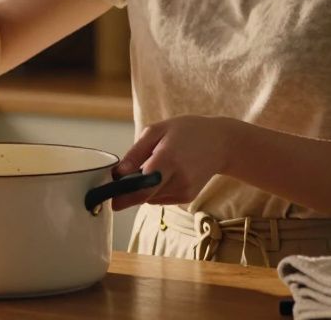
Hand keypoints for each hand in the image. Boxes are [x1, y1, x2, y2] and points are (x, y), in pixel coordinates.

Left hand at [110, 116, 232, 210]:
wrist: (221, 143)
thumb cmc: (186, 131)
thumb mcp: (157, 130)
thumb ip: (136, 153)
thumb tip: (117, 174)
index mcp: (168, 159)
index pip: (142, 186)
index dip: (123, 195)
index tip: (109, 197)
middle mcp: (178, 179)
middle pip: (144, 196)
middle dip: (127, 193)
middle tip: (120, 183)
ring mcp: (184, 191)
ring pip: (150, 198)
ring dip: (142, 189)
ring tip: (152, 166)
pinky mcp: (187, 197)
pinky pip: (160, 198)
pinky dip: (154, 189)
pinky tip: (164, 173)